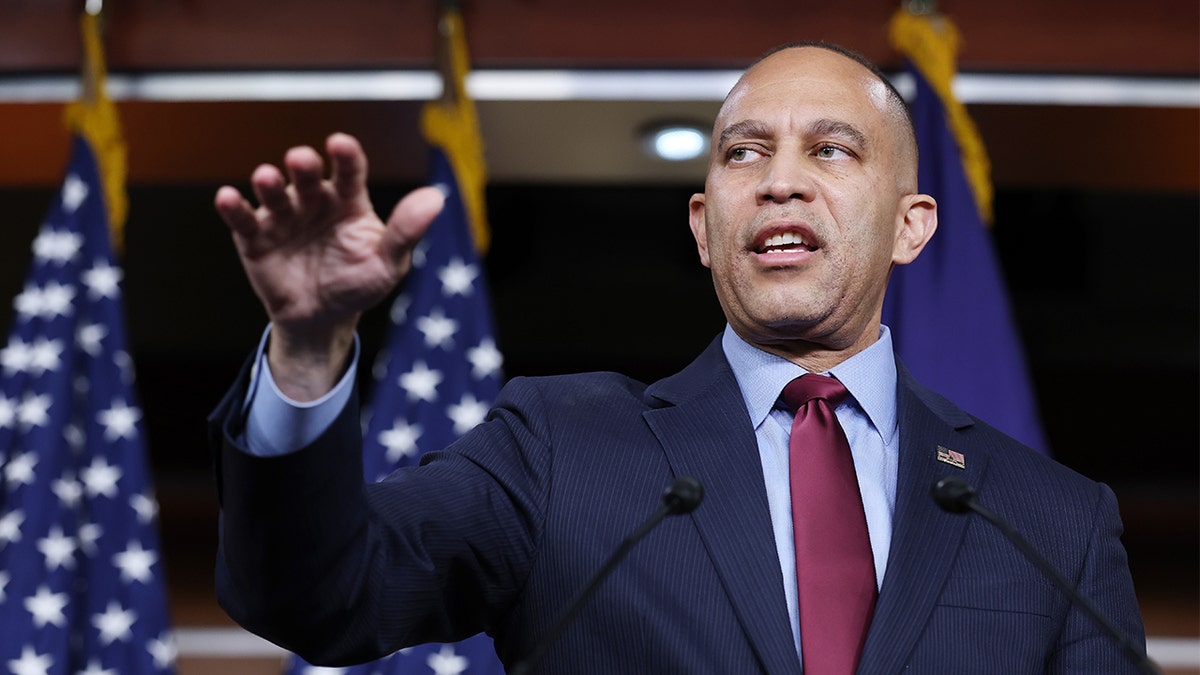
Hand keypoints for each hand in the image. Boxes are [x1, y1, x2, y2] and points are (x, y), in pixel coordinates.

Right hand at [215, 133, 443, 398]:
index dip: (345, 156)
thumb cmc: (359, 283)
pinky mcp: (254, 237)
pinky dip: (233, 207)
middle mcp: (313, 201)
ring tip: (266, 177)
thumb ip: (406, 231)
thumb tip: (436, 198)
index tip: (339, 143)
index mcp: (348, 201)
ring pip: (274, 193)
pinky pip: (243, 220)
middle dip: (303, 166)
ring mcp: (283, 216)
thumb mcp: (387, 262)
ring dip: (268, 183)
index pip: (349, 171)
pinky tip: (228, 198)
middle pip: (307, 176)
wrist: (322, 319)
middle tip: (300, 159)